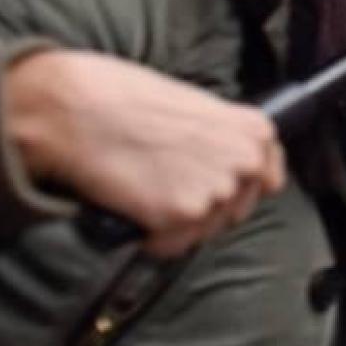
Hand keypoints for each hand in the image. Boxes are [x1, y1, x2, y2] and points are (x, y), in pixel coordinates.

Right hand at [5, 50, 285, 257]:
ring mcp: (216, 190)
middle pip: (234, 211)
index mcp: (254, 131)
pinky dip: (150, 237)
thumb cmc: (124, 99)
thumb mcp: (193, 107)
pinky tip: (131, 208)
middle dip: (203, 207)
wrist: (77, 108)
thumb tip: (221, 167)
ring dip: (174, 224)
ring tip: (142, 189)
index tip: (215, 187)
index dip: (238, 188)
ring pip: (202, 231)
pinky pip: (171, 246)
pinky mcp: (182, 215)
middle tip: (162, 185)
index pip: (269, 178)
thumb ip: (220, 138)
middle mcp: (245, 162)